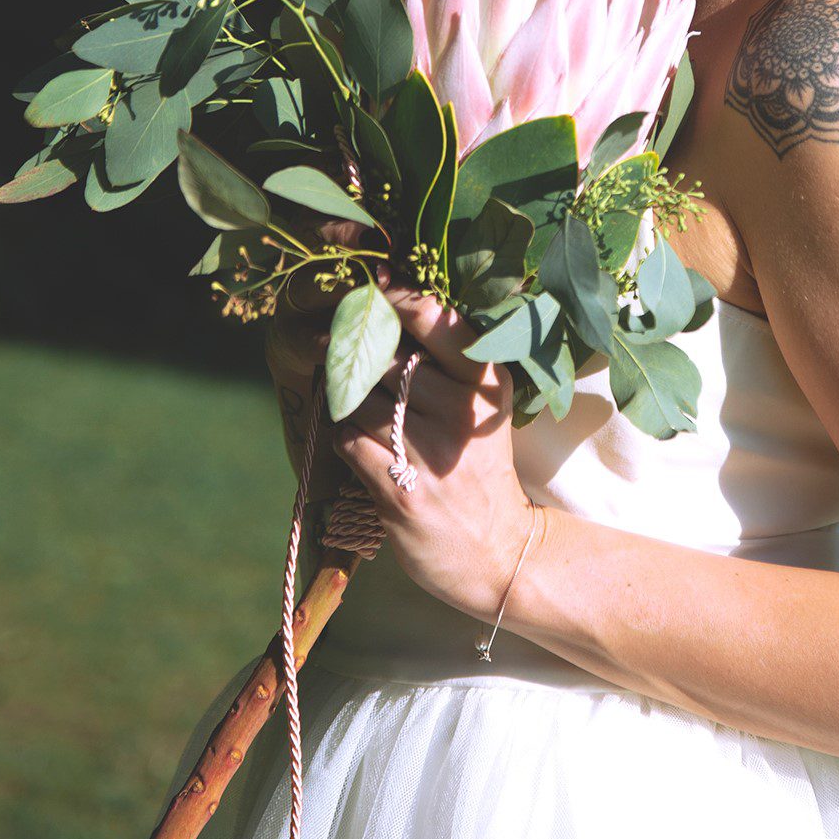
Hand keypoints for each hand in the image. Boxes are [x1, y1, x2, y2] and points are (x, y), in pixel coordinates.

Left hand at [328, 264, 536, 622]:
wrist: (496, 551)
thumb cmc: (481, 465)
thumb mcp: (485, 405)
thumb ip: (449, 357)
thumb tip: (392, 294)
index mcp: (485, 380)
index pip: (431, 317)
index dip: (393, 297)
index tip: (371, 287)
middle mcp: (460, 409)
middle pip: (383, 358)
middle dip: (358, 358)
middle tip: (343, 355)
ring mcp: (429, 450)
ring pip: (359, 398)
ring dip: (350, 404)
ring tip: (365, 415)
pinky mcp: (398, 489)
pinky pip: (347, 440)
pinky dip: (346, 439)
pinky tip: (364, 449)